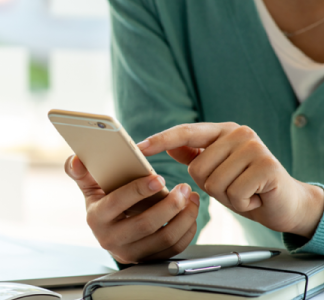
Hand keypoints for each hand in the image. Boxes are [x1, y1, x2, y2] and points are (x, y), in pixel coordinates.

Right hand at [65, 155, 199, 263]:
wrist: (110, 231)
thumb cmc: (103, 203)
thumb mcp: (90, 187)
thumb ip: (81, 172)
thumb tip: (76, 160)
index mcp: (96, 218)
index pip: (117, 203)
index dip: (138, 190)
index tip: (159, 178)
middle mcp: (111, 239)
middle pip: (146, 224)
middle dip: (169, 205)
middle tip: (184, 188)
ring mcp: (131, 252)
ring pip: (164, 239)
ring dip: (184, 217)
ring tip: (191, 198)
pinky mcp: (148, 259)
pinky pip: (173, 249)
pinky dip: (187, 230)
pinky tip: (190, 213)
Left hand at [138, 123, 323, 238]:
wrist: (284, 202)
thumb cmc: (246, 185)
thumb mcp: (216, 170)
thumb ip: (195, 156)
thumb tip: (171, 146)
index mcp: (223, 131)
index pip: (185, 132)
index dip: (161, 140)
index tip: (139, 148)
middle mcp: (239, 133)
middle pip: (197, 169)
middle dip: (211, 187)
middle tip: (234, 186)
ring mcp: (254, 147)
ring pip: (213, 183)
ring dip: (227, 196)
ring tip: (245, 191)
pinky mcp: (267, 165)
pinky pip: (233, 193)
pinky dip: (241, 203)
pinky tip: (255, 197)